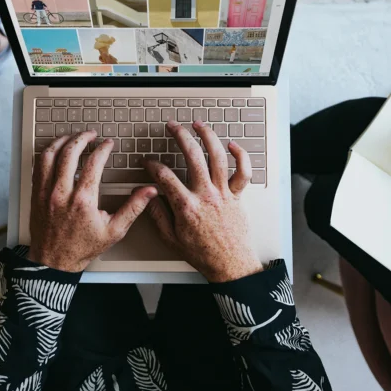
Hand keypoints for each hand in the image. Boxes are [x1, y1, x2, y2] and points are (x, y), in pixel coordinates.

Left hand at [28, 131, 157, 271]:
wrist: (54, 262)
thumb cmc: (82, 248)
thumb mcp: (114, 231)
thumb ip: (133, 208)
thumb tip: (149, 191)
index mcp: (83, 200)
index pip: (93, 163)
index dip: (103, 149)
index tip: (108, 144)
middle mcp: (61, 193)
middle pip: (69, 153)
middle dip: (82, 138)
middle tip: (91, 134)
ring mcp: (45, 193)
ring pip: (50, 155)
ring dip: (62, 141)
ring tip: (72, 137)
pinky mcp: (35, 195)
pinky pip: (38, 166)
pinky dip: (47, 153)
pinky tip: (55, 150)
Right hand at [143, 119, 262, 282]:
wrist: (230, 265)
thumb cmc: (202, 253)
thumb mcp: (171, 239)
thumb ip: (157, 215)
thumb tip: (147, 197)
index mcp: (186, 206)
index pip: (164, 176)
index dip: (152, 165)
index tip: (148, 162)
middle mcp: (206, 195)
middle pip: (192, 156)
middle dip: (180, 136)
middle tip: (172, 126)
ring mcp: (224, 193)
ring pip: (218, 156)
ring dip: (208, 137)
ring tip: (198, 125)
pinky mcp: (237, 196)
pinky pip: (243, 172)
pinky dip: (240, 156)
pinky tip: (232, 145)